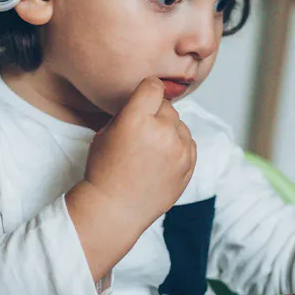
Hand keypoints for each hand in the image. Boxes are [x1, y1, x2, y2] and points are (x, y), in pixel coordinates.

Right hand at [67, 78, 196, 281]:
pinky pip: (188, 142)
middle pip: (167, 106)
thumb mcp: (106, 132)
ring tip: (151, 149)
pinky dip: (178, 146)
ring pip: (180, 124)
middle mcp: (162, 131)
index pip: (154, 86)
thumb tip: (147, 101)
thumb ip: (130, 112)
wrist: (115, 208)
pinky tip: (161, 159)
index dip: (147, 90)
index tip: (144, 96)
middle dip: (156, 114)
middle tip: (142, 132)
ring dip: (169, 130)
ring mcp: (179, 149)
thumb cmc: (104, 171)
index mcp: (137, 119)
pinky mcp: (189, 164)